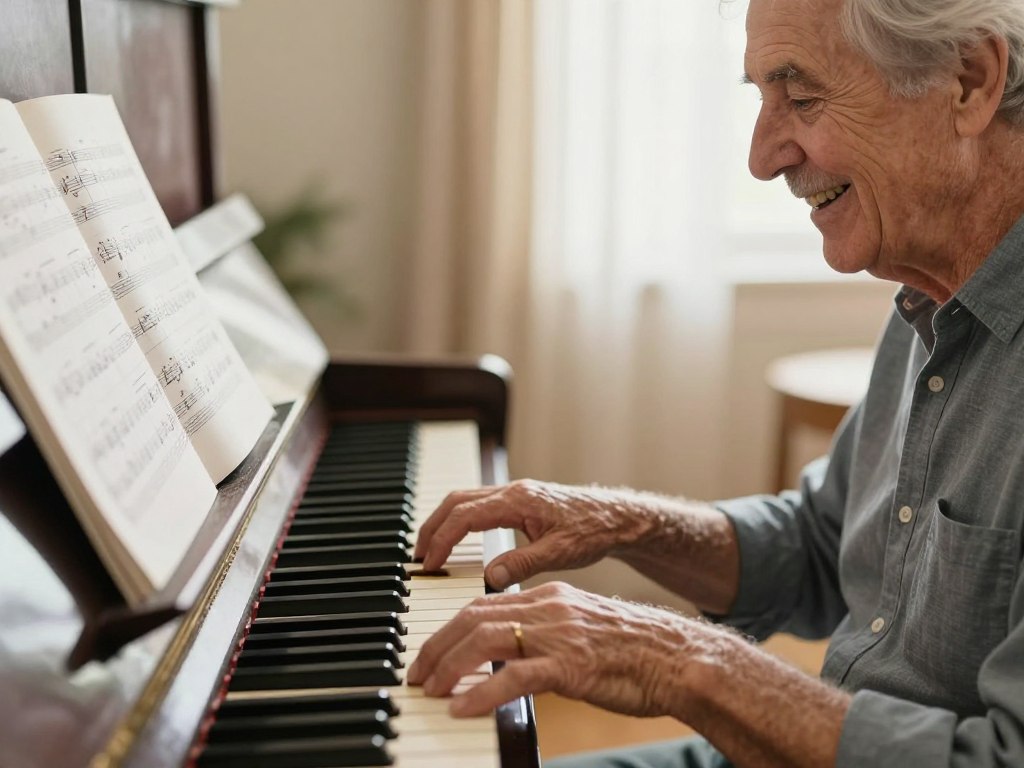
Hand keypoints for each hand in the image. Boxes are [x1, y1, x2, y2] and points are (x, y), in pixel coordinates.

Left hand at [406, 581, 713, 719]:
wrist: (678, 657)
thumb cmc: (634, 651)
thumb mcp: (582, 630)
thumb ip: (546, 633)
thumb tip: (510, 655)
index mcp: (550, 597)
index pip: (482, 604)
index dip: (448, 628)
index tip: (429, 653)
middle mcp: (549, 608)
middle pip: (473, 617)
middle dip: (437, 646)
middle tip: (417, 674)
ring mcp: (559, 636)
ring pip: (486, 640)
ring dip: (449, 666)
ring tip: (430, 690)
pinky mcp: (572, 666)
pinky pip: (515, 678)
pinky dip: (482, 694)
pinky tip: (462, 709)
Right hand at [414, 480, 648, 588]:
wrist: (617, 518)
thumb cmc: (594, 532)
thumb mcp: (560, 554)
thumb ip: (523, 564)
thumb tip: (489, 576)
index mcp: (518, 501)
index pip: (465, 515)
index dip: (442, 539)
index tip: (429, 564)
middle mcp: (512, 492)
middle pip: (456, 501)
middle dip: (432, 527)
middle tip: (419, 557)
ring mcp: (515, 494)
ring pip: (465, 500)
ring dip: (443, 522)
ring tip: (430, 550)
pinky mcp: (519, 501)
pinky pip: (478, 505)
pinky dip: (459, 521)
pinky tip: (457, 540)